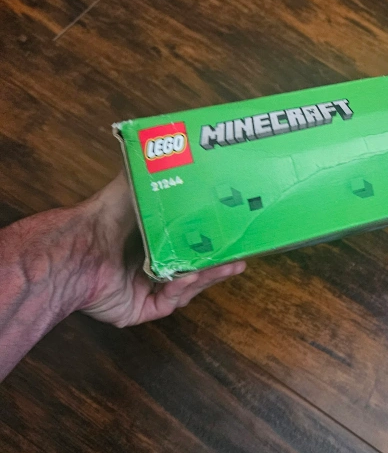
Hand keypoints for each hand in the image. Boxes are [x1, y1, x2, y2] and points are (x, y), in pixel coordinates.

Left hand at [79, 173, 245, 326]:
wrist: (79, 247)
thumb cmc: (104, 216)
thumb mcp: (133, 186)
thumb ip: (151, 172)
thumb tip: (166, 142)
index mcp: (151, 244)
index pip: (190, 247)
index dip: (214, 245)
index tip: (235, 238)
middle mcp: (149, 269)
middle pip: (194, 270)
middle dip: (219, 264)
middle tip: (242, 256)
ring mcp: (144, 291)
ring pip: (186, 289)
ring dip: (208, 276)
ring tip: (230, 265)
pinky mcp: (139, 310)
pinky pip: (168, 302)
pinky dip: (182, 289)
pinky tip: (192, 276)